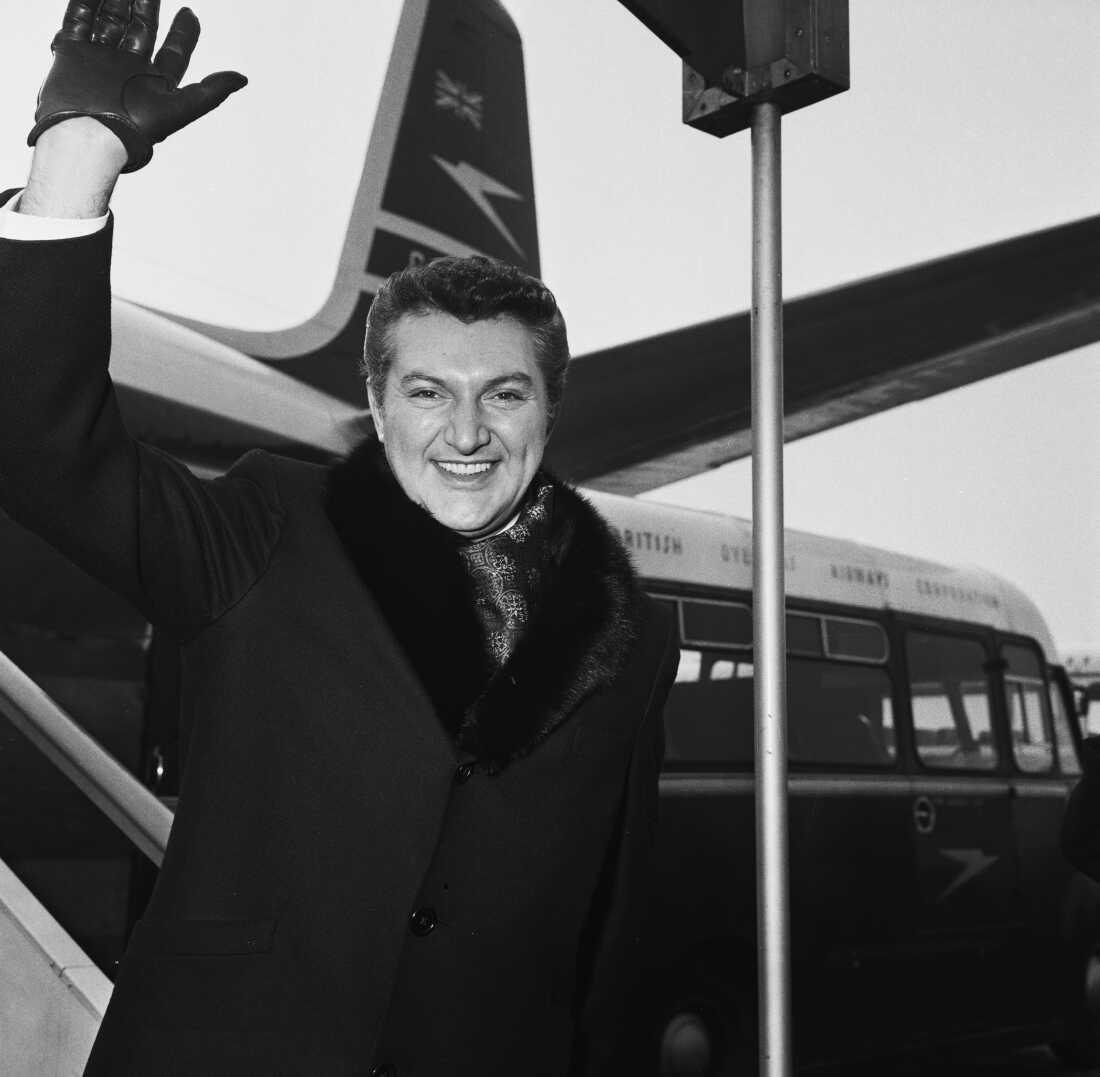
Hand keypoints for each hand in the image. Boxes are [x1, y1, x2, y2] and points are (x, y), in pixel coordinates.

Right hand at [28, 0, 246, 172]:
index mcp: (154, 83)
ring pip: (111, 21)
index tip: (190, 12)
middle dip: (146, 7)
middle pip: (140, 30)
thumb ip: (211, 92)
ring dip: (117, 0)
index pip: (174, 53)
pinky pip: (79, 20)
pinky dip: (85, 3)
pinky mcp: (73, 54)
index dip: (184, 33)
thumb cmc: (134, 128)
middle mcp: (129, 70)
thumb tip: (243, 78)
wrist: (87, 135)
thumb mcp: (181, 108)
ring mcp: (101, 60)